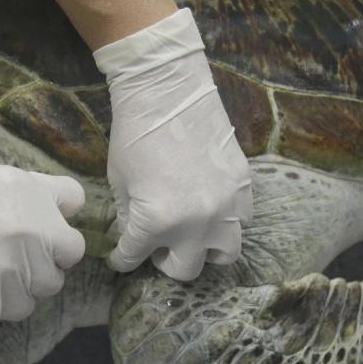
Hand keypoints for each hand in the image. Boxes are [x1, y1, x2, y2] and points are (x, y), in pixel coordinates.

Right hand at [0, 161, 85, 319]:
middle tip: (21, 253)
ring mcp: (20, 266)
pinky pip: (24, 307)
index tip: (44, 217)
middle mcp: (34, 228)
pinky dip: (8, 303)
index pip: (74, 198)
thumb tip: (26, 203)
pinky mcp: (0, 300)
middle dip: (51, 252)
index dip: (59, 209)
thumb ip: (10, 190)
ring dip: (30, 281)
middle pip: (70, 249)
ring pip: (49, 283)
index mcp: (26, 189)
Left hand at [94, 9, 252, 280]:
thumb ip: (129, 218)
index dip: (123, 259)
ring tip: (193, 234)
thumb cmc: (134, 134)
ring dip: (205, 249)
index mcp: (156, 222)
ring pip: (224, 254)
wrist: (169, 93)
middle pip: (184, 270)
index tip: (120, 257)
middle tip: (158, 245)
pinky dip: (224, 221)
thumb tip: (134, 236)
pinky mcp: (243, 188)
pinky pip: (240, 221)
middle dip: (165, 261)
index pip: (134, 257)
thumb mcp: (119, 181)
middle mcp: (195, 224)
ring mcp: (225, 207)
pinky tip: (210, 206)